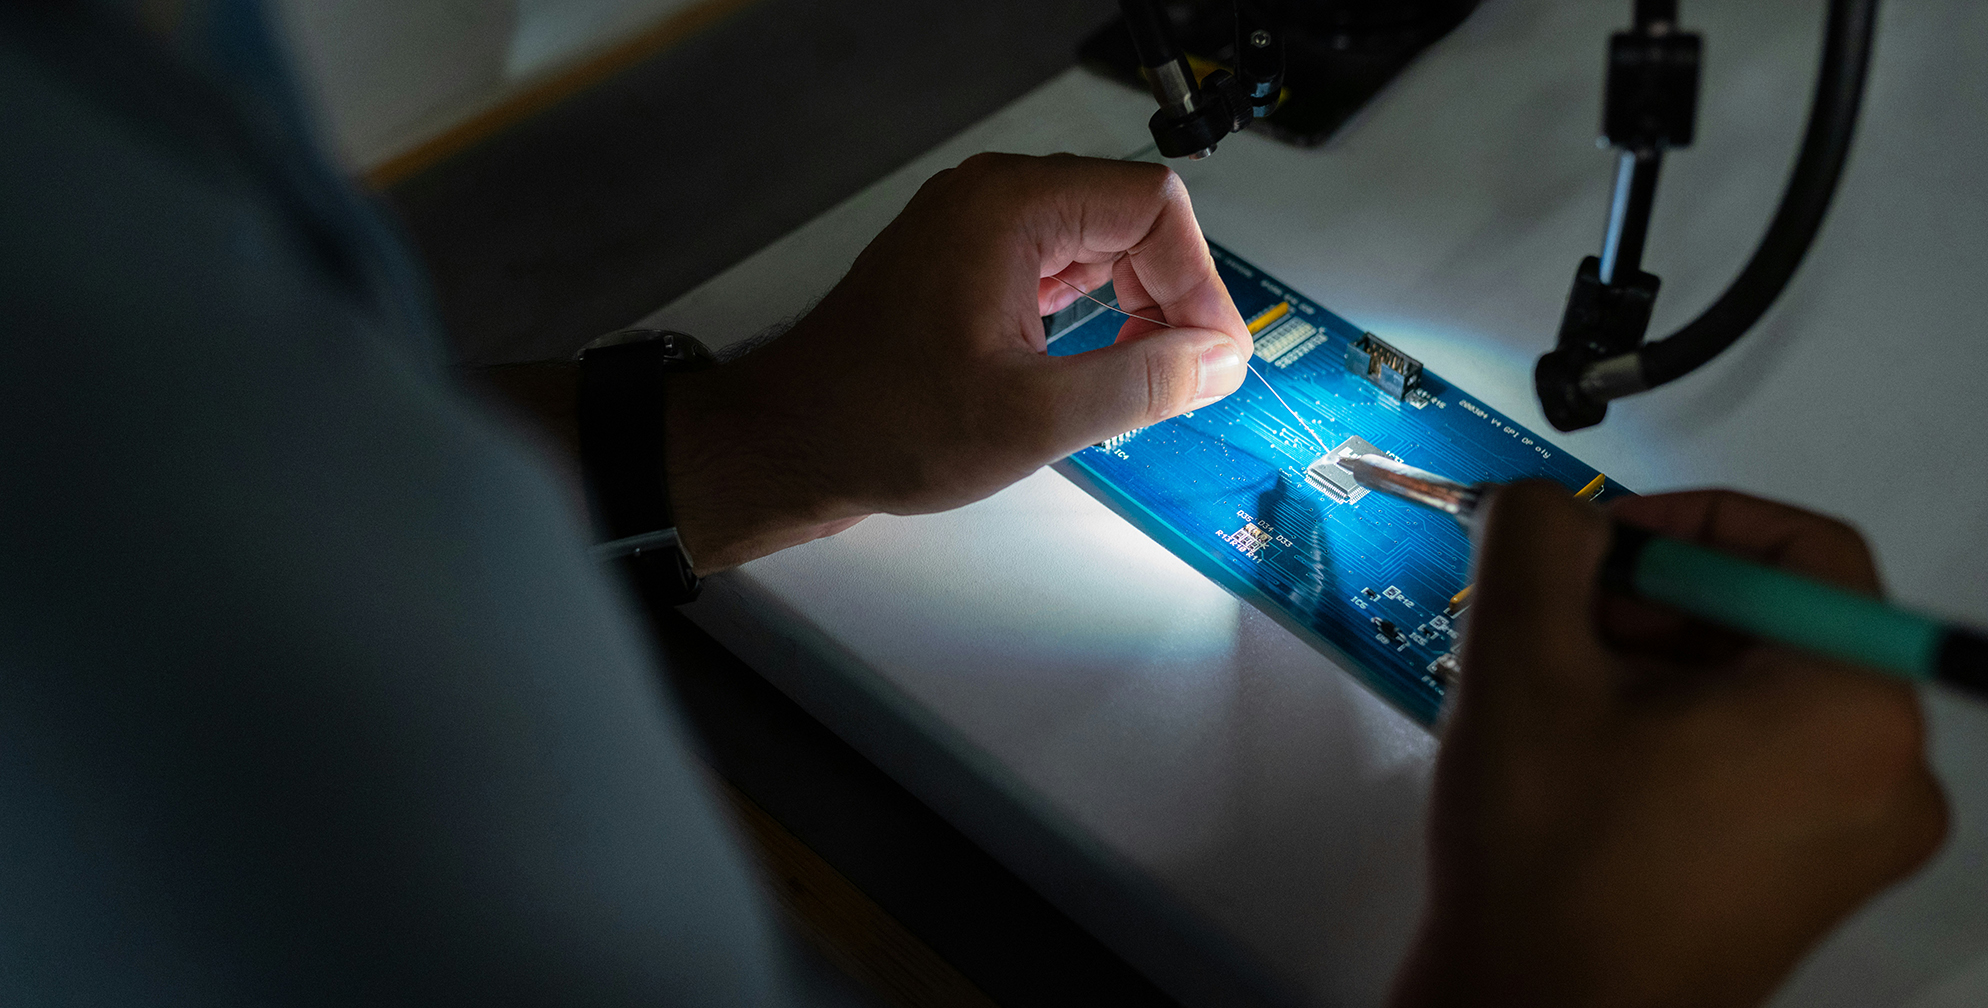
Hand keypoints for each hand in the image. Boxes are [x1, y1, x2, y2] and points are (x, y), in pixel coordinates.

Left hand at [663, 153, 1250, 571]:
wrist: (791, 444)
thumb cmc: (880, 422)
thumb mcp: (1035, 416)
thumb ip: (1143, 381)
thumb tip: (1218, 360)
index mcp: (1009, 207)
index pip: (1153, 206)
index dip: (1197, 283)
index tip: (1209, 355)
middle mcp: (992, 201)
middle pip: (1131, 218)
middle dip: (1171, 295)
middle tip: (1183, 375)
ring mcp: (975, 230)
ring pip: (1099, 244)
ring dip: (1136, 307)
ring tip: (1142, 380)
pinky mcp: (966, 266)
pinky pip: (1059, 268)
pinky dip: (1095, 314)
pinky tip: (1099, 367)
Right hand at [1391, 485, 1947, 1007]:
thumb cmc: (1555, 876)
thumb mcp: (1523, 660)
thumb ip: (1534, 539)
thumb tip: (1545, 506)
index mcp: (1851, 708)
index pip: (1795, 547)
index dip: (1681, 521)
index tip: (1603, 538)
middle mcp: (1884, 776)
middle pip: (1774, 621)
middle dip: (1651, 602)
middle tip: (1559, 615)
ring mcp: (1851, 837)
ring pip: (1757, 691)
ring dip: (1651, 665)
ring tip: (1556, 692)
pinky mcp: (1806, 877)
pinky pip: (1755, 759)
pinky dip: (1673, 730)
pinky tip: (1584, 748)